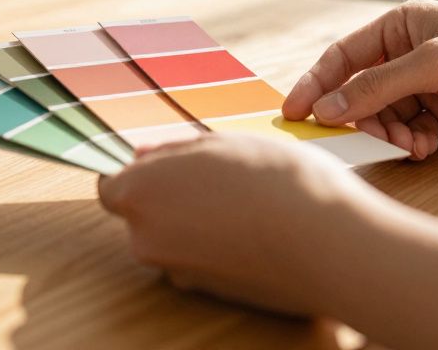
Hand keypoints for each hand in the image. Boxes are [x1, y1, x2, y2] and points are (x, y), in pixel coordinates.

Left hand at [98, 133, 390, 317]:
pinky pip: (202, 262)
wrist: (326, 241)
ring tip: (245, 201)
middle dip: (170, 197)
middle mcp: (146, 239)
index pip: (111, 186)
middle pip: (143, 215)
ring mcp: (178, 272)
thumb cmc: (273, 180)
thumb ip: (170, 151)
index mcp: (138, 194)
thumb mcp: (218, 143)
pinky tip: (255, 230)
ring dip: (197, 222)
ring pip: (175, 239)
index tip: (168, 163)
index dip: (138, 173)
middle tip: (218, 176)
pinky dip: (218, 247)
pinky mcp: (209, 294)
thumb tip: (143, 157)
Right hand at [283, 0, 437, 159]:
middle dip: (358, 116)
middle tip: (360, 138)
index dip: (316, 83)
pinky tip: (423, 148)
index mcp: (400, 25)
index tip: (293, 113)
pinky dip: (409, 144)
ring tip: (406, 144)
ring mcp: (427, 87)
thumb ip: (378, 87)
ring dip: (386, 134)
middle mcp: (408, 54)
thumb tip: (328, 108)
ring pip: (383, 117)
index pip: (343, 56)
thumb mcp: (435, 62)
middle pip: (359, 92)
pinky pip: (409, 133)